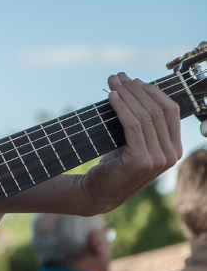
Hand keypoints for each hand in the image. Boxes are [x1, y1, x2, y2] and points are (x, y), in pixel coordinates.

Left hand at [80, 72, 181, 211]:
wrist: (96, 193)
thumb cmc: (113, 165)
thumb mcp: (132, 142)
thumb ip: (142, 123)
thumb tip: (134, 85)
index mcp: (174, 148)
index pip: (170, 110)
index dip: (151, 91)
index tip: (132, 79)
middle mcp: (171, 155)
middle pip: (158, 110)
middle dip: (137, 89)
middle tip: (118, 77)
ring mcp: (158, 159)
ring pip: (146, 116)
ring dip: (127, 95)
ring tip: (112, 83)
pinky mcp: (141, 160)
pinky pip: (133, 126)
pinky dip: (122, 108)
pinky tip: (112, 98)